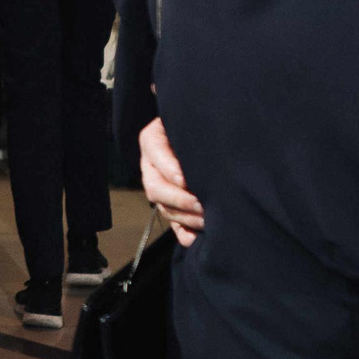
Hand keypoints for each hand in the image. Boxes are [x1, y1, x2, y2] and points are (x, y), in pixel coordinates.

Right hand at [139, 118, 202, 244]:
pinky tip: (194, 239)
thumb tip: (196, 153)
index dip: (169, 170)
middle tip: (201, 204)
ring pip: (164, 208)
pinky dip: (183, 234)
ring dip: (185, 217)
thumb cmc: (196, 123)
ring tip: (208, 219)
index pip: (155, 154)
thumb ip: (190, 131)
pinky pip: (172, 223)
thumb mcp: (188, 119)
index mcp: (151, 140)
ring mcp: (158, 187)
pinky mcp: (170, 204)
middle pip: (155, 188)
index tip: (185, 180)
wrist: (197, 132)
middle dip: (179, 199)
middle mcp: (150, 166)